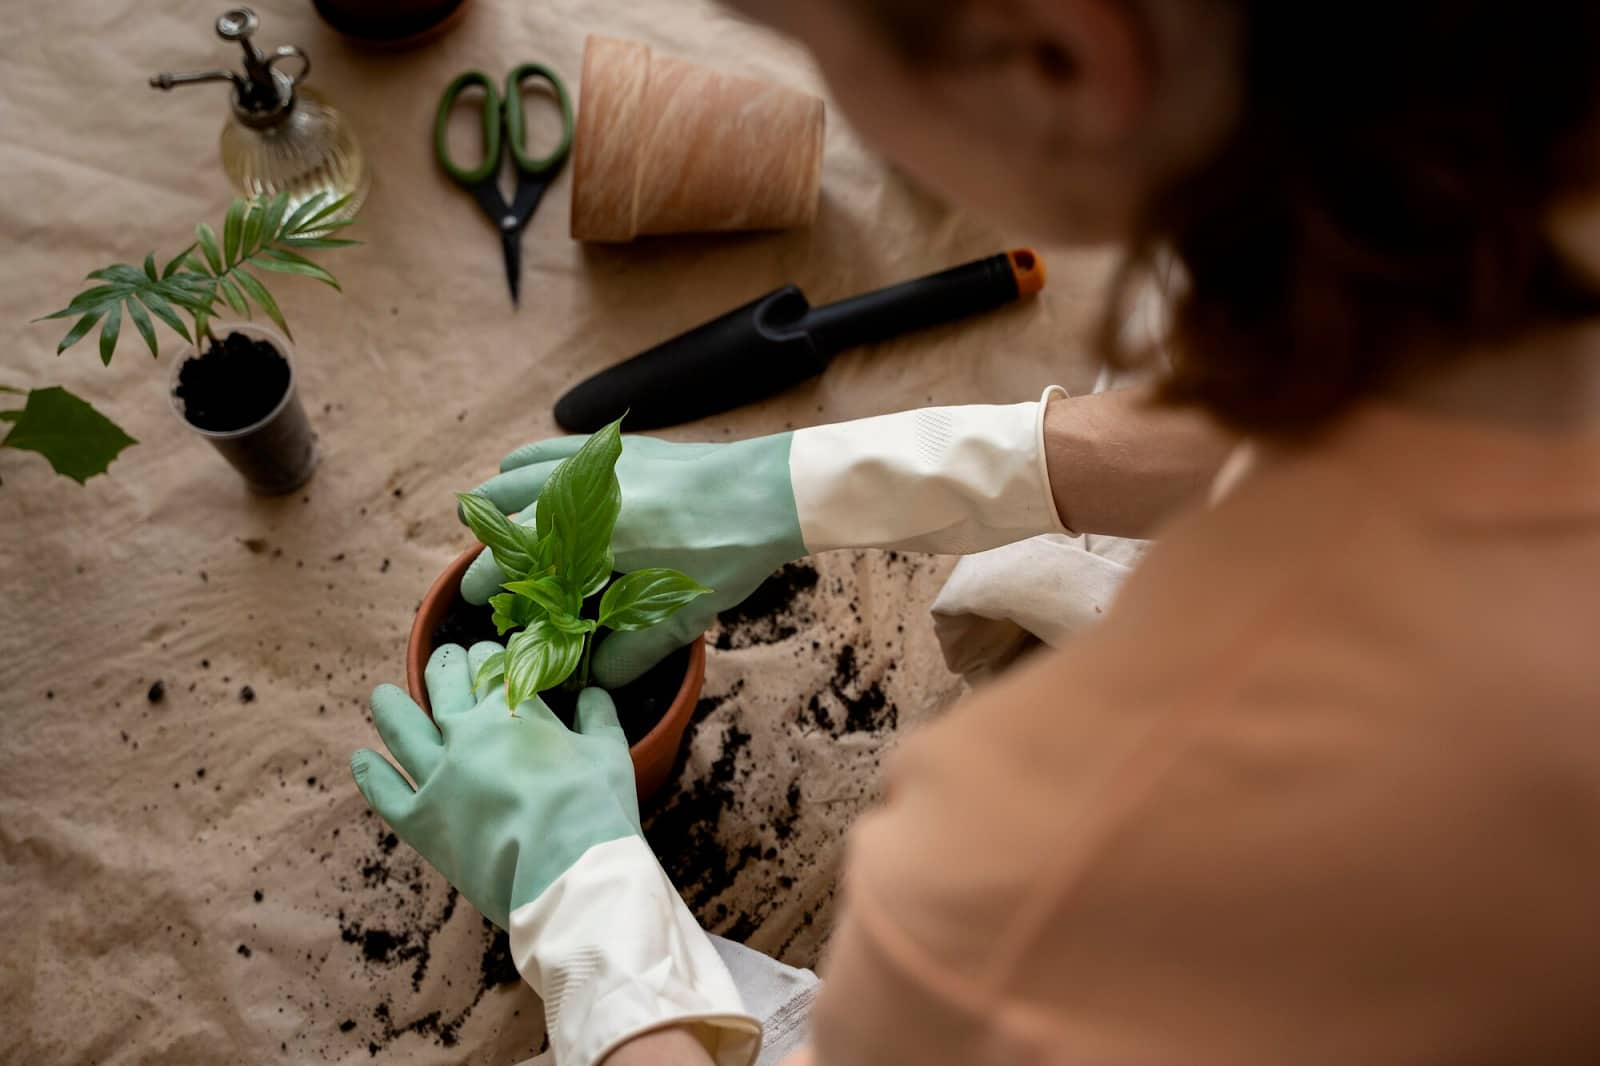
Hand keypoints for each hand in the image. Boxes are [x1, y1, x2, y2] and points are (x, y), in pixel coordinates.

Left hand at [351, 643, 758, 1065]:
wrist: (565, 871)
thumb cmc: (594, 807)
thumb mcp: (609, 752)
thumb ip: (598, 716)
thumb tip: (591, 692)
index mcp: (513, 709)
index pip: (494, 665)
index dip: (491, 655)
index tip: (491, 653)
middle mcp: (466, 732)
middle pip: (446, 686)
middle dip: (445, 667)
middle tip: (445, 660)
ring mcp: (436, 776)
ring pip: (402, 730)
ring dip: (390, 708)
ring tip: (381, 696)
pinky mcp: (419, 821)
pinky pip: (384, 793)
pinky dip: (370, 773)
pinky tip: (362, 758)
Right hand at [463, 396, 1066, 687]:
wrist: (774, 490)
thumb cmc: (729, 551)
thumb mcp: (682, 611)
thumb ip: (634, 648)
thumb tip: (597, 680)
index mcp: (593, 532)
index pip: (514, 556)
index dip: (485, 581)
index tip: (472, 600)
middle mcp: (585, 490)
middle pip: (506, 509)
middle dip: (487, 540)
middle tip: (481, 567)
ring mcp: (601, 462)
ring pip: (523, 472)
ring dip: (502, 498)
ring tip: (492, 522)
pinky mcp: (624, 446)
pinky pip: (558, 447)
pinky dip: (531, 461)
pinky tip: (525, 472)